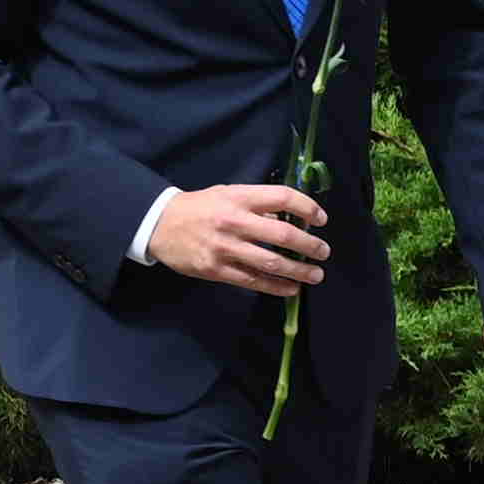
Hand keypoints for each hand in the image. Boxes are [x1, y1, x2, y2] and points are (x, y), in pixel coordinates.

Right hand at [147, 182, 333, 294]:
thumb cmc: (200, 207)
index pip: (282, 198)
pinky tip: (291, 288)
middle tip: (324, 251)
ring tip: (315, 275)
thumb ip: (257, 205)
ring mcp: (225, 248)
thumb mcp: (227, 194)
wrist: (160, 224)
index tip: (321, 219)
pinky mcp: (217, 270)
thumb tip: (289, 220)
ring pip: (271, 263)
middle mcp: (234, 222)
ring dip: (299, 271)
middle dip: (309, 245)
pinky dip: (276, 287)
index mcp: (239, 198)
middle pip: (282, 235)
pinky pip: (253, 281)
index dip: (307, 208)